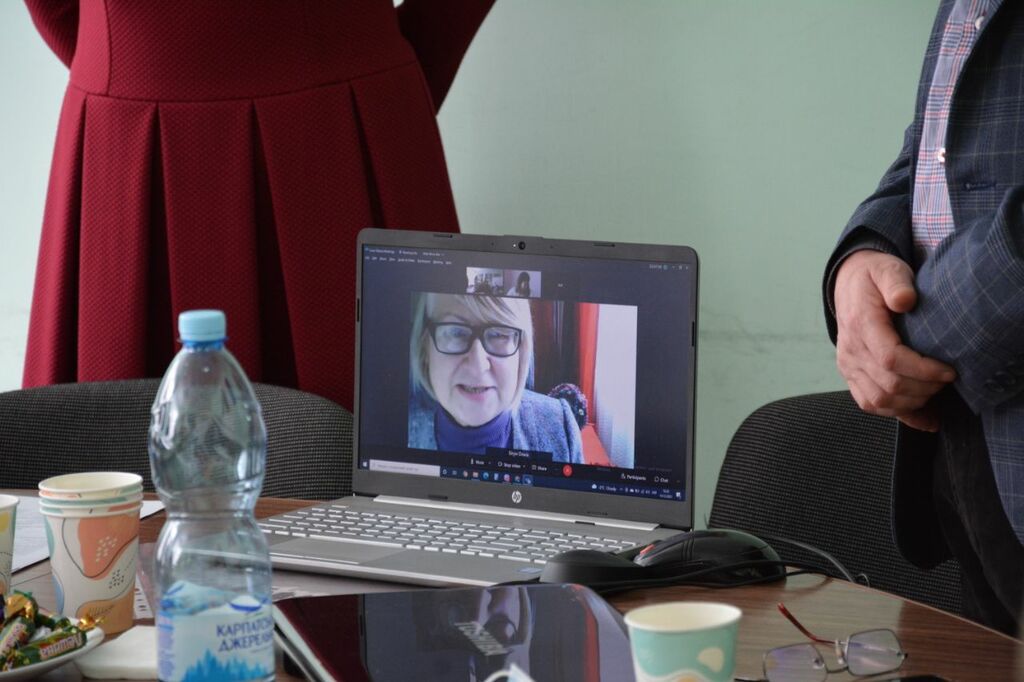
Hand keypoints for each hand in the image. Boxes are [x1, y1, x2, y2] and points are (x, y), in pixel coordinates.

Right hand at [834, 250, 955, 431]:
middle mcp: (851, 351)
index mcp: (861, 324)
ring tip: (935, 390)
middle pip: (888, 385)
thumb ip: (896, 283)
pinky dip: (897, 413)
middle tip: (948, 379)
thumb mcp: (887, 270)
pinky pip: (870, 404)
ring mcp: (848, 366)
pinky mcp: (851, 376)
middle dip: (925, 388)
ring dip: (913, 402)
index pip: (890, 359)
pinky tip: (922, 412)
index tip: (949, 370)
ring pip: (879, 400)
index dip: (923, 370)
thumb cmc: (875, 278)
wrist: (849, 285)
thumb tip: (905, 301)